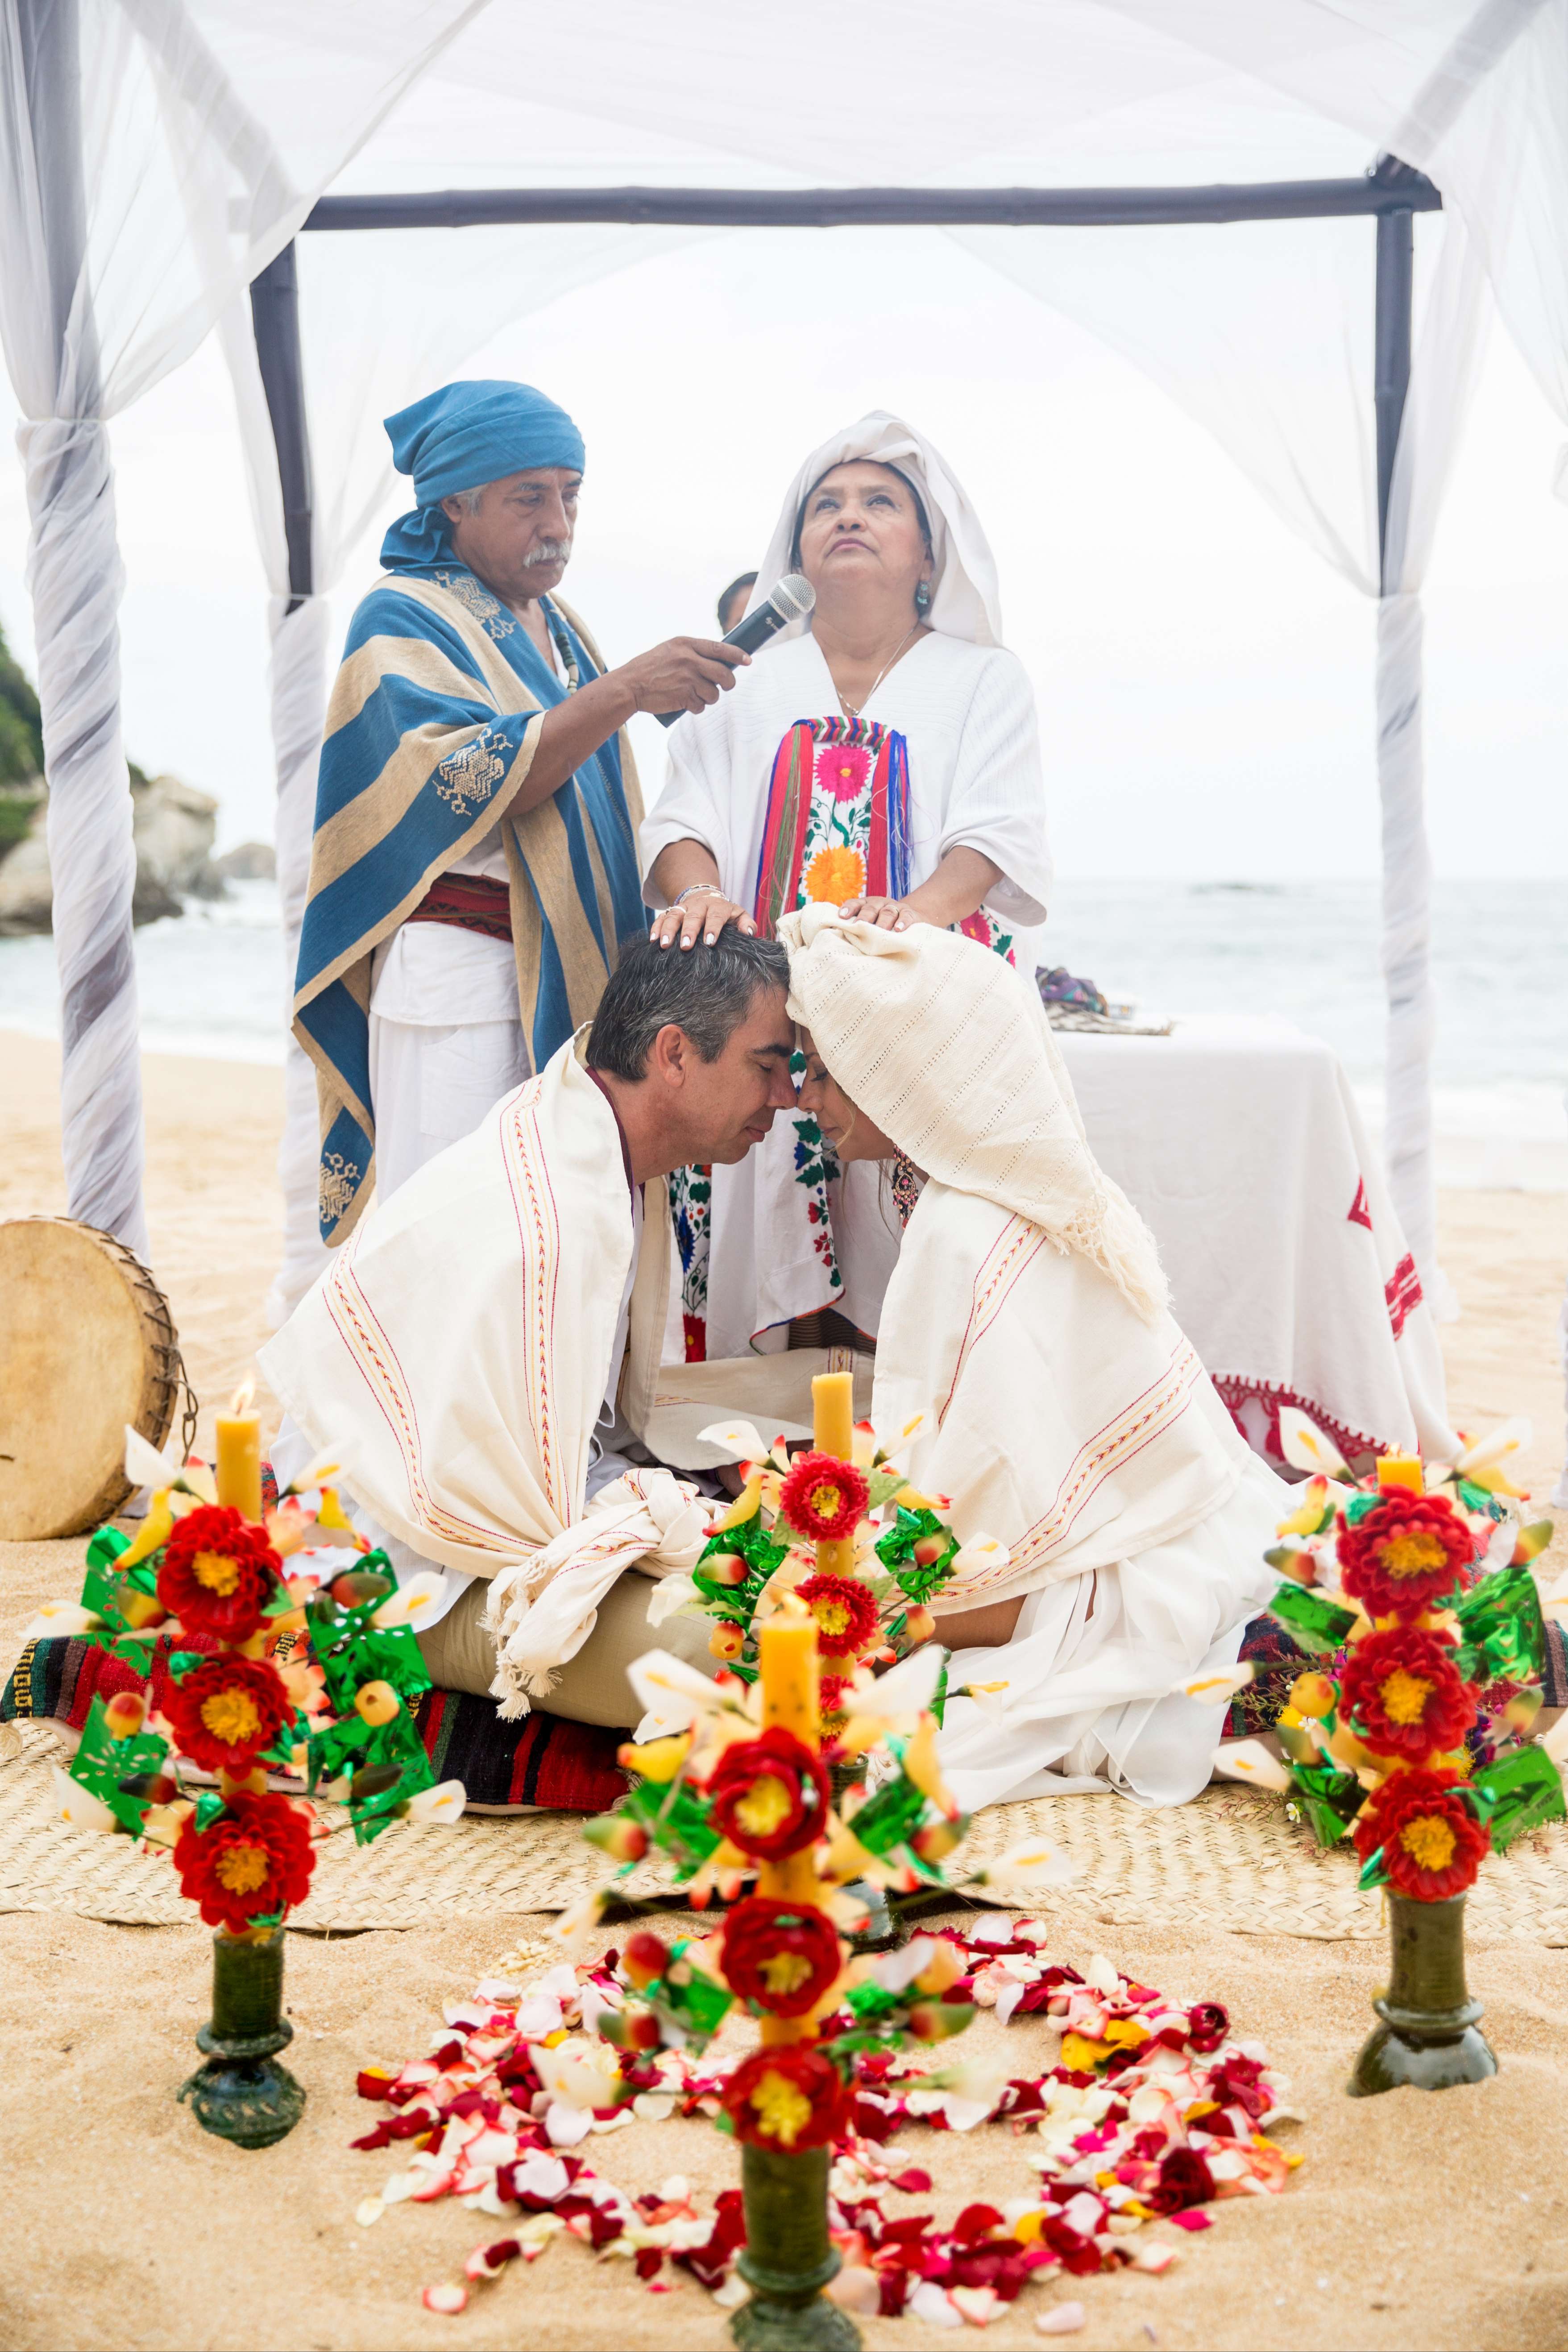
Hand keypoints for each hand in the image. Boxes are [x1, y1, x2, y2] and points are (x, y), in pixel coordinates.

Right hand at [615, 636, 747, 716]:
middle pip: (723, 673)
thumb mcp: (670, 651)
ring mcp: (687, 679)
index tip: (748, 660)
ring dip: (709, 698)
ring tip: (695, 695)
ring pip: (714, 693)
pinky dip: (696, 707)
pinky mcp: (684, 696)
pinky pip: (701, 706)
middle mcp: (689, 659)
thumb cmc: (649, 669)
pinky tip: (685, 703)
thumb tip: (717, 662)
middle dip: (729, 682)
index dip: (737, 654)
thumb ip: (691, 653)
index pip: (718, 648)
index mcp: (685, 644)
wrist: (629, 686)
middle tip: (726, 686)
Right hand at [649, 889, 755, 948]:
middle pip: (693, 916)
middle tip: (686, 946)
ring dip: (668, 930)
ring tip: (664, 945)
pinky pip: (662, 917)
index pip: (715, 916)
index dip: (712, 928)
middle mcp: (699, 905)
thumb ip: (746, 923)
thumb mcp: (738, 915)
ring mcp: (684, 907)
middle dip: (689, 931)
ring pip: (674, 915)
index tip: (709, 942)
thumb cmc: (725, 913)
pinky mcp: (671, 911)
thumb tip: (749, 933)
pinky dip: (656, 927)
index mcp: (718, 906)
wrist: (706, 897)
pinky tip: (653, 940)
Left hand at [835, 894, 915, 931]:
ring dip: (883, 922)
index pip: (856, 903)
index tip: (842, 915)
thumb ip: (856, 928)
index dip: (849, 908)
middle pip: (870, 908)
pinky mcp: (909, 913)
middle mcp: (879, 904)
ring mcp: (895, 907)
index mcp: (867, 905)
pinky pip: (905, 916)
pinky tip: (898, 929)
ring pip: (887, 912)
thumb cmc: (882, 926)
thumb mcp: (870, 924)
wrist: (909, 920)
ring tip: (879, 931)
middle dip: (864, 917)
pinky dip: (902, 922)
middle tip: (859, 926)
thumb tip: (837, 936)